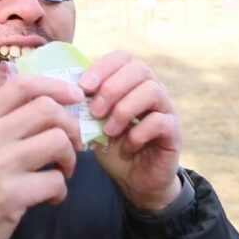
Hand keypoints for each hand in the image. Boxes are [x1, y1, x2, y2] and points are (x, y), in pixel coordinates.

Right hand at [0, 75, 83, 238]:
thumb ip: (4, 122)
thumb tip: (50, 104)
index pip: (21, 85)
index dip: (55, 86)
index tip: (75, 96)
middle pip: (47, 109)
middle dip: (71, 125)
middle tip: (72, 143)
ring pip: (57, 141)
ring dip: (70, 157)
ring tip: (62, 170)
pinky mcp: (10, 194)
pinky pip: (55, 181)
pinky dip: (60, 190)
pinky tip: (49, 197)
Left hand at [79, 51, 182, 211]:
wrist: (135, 180)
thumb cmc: (113, 147)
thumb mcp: (94, 124)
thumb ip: (85, 105)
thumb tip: (65, 89)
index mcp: (132, 82)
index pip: (122, 57)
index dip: (102, 67)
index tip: (83, 86)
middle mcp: (152, 90)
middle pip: (139, 69)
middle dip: (112, 87)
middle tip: (94, 111)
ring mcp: (166, 109)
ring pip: (152, 90)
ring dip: (124, 109)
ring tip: (108, 130)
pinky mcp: (173, 131)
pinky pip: (159, 121)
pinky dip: (139, 132)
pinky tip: (127, 146)